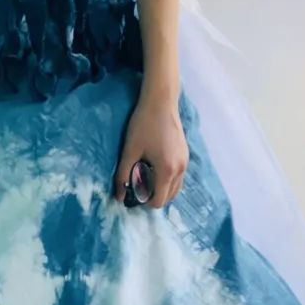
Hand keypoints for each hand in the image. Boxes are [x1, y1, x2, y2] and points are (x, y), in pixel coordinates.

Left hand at [113, 93, 188, 209]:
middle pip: (169, 197)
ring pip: (175, 187)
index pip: (158, 201)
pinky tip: (154, 165)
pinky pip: (178, 176)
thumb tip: (118, 196)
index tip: (133, 190)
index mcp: (167, 171)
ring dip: (162, 187)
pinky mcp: (185, 154)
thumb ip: (123, 175)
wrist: (160, 102)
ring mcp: (186, 162)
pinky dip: (168, 178)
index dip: (144, 201)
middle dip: (153, 195)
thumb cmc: (143, 125)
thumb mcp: (130, 150)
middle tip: (137, 182)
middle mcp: (181, 170)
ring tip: (145, 174)